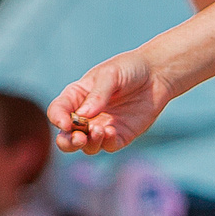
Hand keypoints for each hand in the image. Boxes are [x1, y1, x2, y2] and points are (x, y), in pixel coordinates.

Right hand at [50, 49, 172, 154]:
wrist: (157, 74)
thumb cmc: (129, 69)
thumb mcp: (111, 74)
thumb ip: (97, 94)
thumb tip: (82, 116)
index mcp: (76, 97)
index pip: (57, 111)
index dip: (57, 119)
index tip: (65, 124)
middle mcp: (85, 116)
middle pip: (67, 137)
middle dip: (68, 142)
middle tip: (78, 138)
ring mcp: (102, 127)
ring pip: (86, 146)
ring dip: (89, 143)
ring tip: (100, 130)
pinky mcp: (120, 135)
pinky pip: (108, 146)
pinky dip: (107, 143)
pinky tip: (111, 131)